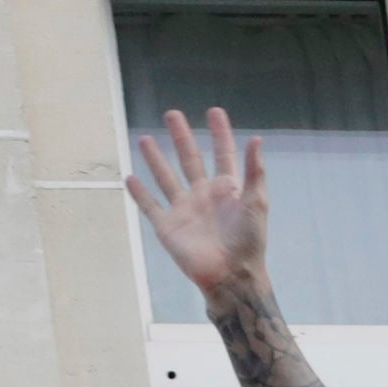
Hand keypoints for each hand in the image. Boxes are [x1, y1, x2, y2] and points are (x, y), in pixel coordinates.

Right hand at [127, 107, 267, 301]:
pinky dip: (139, 193)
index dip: (219, 133)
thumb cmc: (249, 240)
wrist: (230, 274)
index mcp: (227, 188)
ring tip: (146, 138)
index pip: (222, 153)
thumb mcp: (257, 203)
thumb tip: (257, 139)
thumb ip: (255, 172)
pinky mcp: (167, 226)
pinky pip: (150, 206)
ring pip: (166, 177)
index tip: (214, 112)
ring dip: (155, 158)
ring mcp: (184, 209)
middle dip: (181, 136)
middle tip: (172, 114)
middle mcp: (203, 194)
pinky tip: (130, 178)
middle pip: (190, 158)